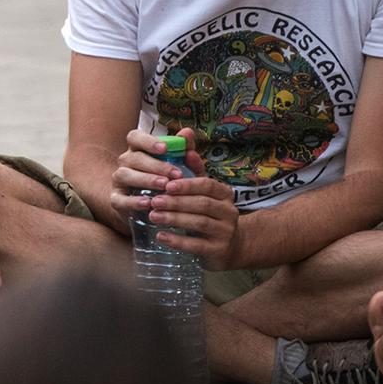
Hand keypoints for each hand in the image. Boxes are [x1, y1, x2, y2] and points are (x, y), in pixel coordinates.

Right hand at [108, 127, 196, 216]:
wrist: (156, 208)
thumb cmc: (170, 182)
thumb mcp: (183, 167)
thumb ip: (185, 150)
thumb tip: (188, 133)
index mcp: (138, 149)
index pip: (135, 137)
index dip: (148, 141)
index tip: (165, 148)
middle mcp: (125, 162)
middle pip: (134, 157)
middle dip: (156, 165)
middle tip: (176, 174)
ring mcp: (119, 181)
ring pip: (124, 174)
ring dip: (145, 179)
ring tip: (164, 185)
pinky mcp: (116, 200)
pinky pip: (119, 199)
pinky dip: (133, 201)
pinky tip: (148, 203)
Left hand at [116, 128, 242, 268]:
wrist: (229, 247)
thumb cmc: (208, 212)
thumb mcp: (202, 188)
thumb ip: (192, 163)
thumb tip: (185, 132)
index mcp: (224, 194)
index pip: (207, 185)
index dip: (187, 184)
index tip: (166, 184)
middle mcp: (229, 212)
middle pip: (201, 204)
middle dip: (176, 202)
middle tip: (154, 200)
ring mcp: (225, 233)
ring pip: (199, 223)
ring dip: (174, 219)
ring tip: (153, 215)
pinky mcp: (217, 251)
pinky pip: (196, 245)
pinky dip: (177, 240)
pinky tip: (160, 236)